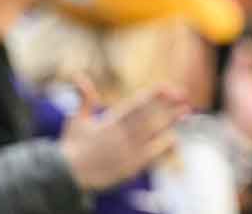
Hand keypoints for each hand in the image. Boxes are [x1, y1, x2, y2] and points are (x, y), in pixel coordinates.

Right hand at [59, 84, 188, 191]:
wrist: (66, 176)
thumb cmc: (71, 147)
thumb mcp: (76, 120)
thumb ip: (85, 98)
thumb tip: (77, 75)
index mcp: (110, 122)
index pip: (136, 104)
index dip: (153, 94)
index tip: (166, 86)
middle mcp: (121, 136)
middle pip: (150, 117)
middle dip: (168, 105)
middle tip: (184, 96)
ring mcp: (127, 151)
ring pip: (154, 134)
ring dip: (170, 122)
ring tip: (185, 112)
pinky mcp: (130, 167)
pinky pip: (151, 155)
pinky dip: (162, 146)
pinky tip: (173, 137)